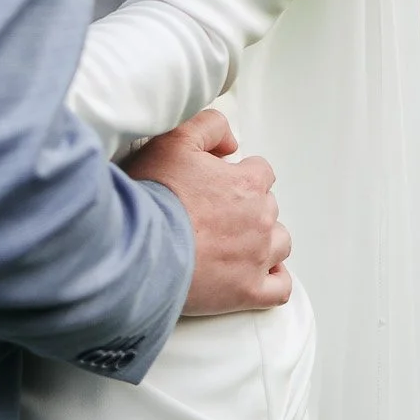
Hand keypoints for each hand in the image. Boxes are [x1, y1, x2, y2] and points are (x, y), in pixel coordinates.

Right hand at [128, 110, 292, 316]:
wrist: (139, 246)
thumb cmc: (156, 194)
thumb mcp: (175, 139)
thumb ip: (209, 126)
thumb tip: (232, 142)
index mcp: (247, 184)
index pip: (261, 172)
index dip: (239, 176)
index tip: (218, 185)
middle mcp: (260, 219)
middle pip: (268, 208)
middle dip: (247, 208)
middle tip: (214, 215)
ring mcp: (258, 258)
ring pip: (280, 243)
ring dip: (264, 240)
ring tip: (234, 243)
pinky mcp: (248, 292)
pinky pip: (280, 287)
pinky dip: (273, 279)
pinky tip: (256, 273)